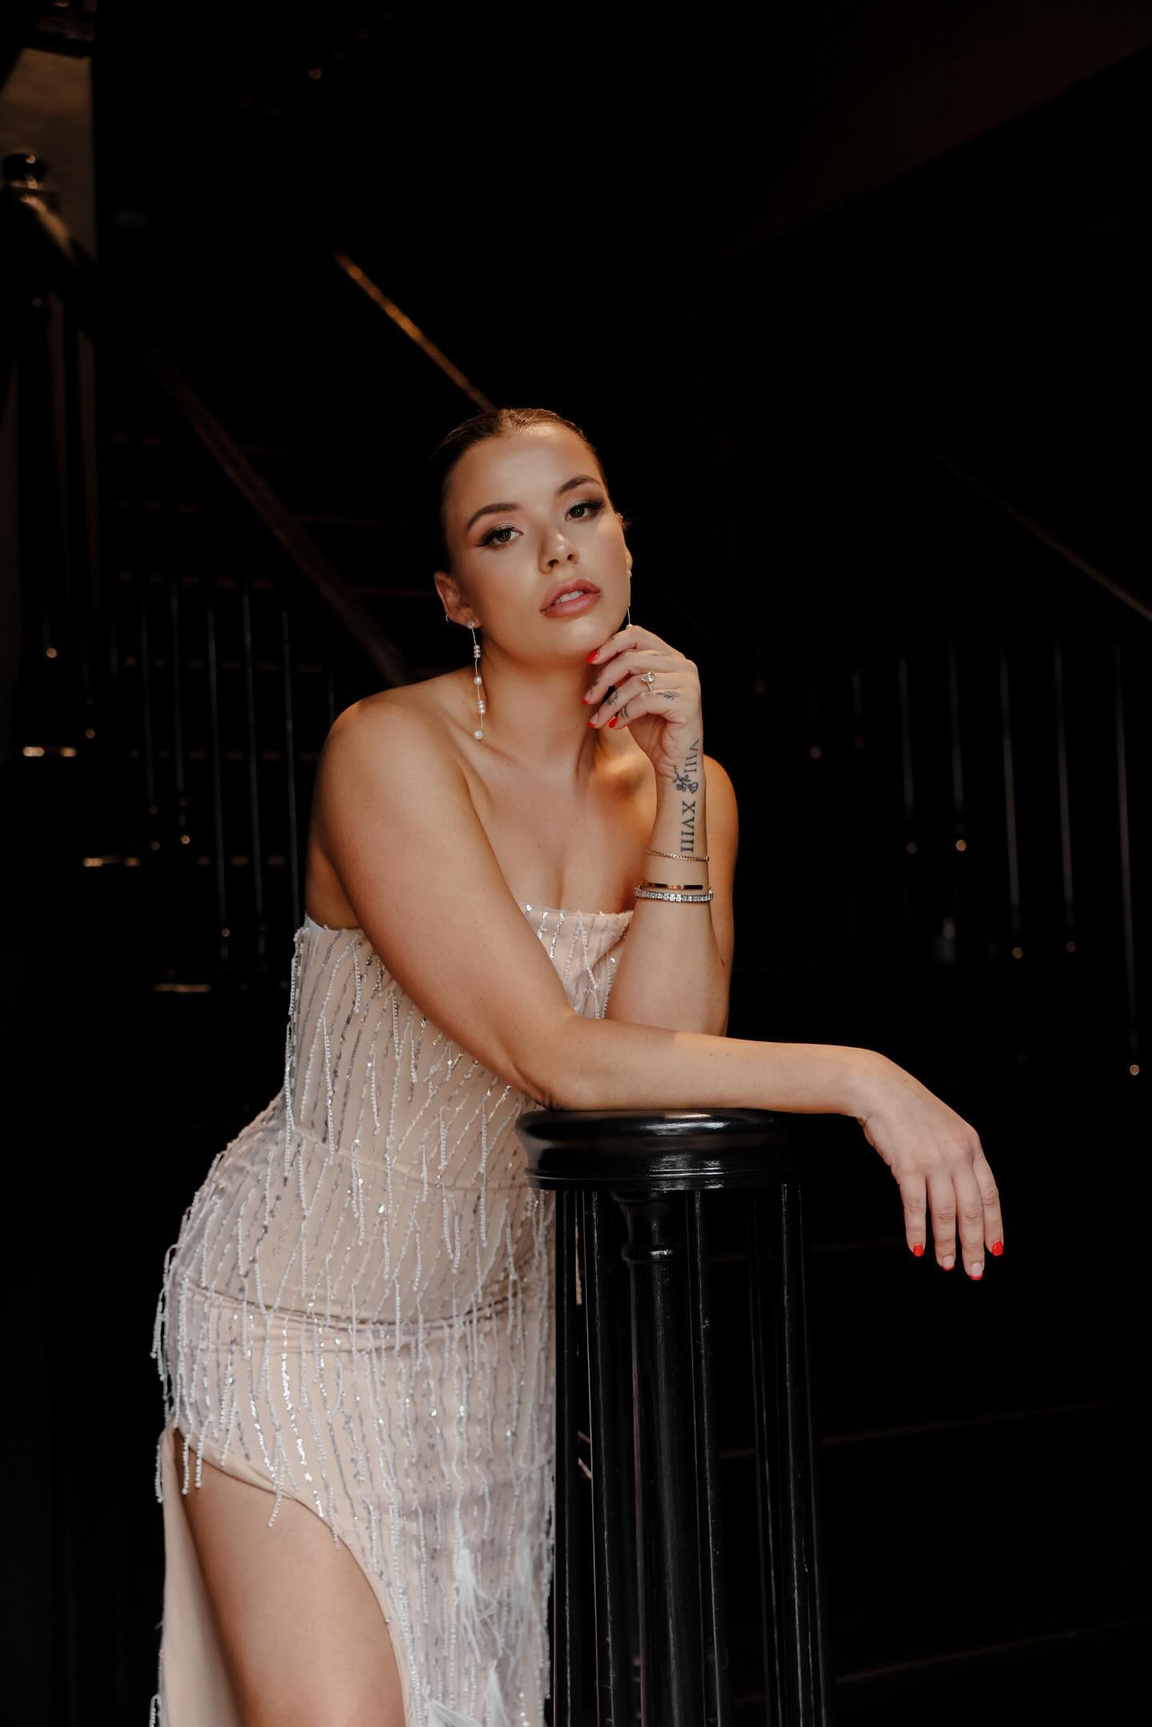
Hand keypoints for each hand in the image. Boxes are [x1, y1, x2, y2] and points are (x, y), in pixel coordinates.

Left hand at [584, 624, 701, 783]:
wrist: (673, 761)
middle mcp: (683, 665)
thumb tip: (599, 655)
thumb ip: (624, 673)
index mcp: (672, 658)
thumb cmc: (653, 729)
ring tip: (600, 718)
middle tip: (589, 698)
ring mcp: (688, 683)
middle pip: (633, 658)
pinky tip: (617, 725)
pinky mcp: (687, 702)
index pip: (638, 635)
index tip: (590, 661)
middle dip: (604, 679)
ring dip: (611, 702)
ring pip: (636, 682)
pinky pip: (645, 700)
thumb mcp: (632, 695)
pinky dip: (624, 714)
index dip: (611, 644)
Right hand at [850, 1053, 1003, 1278]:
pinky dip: (917, 1230)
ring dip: (947, 1243)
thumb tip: (959, 1194)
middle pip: (973, 1209)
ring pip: (947, 1212)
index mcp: (971, 1145)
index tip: (995, 1249)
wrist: (879, 1088)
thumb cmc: (907, 1110)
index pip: (990, 1194)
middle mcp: (958, 1154)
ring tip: (945, 1263)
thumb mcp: (945, 1129)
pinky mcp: (908, 1165)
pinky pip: (916, 1206)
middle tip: (974, 1270)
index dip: (994, 1225)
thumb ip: (956, 1157)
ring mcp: (934, 1160)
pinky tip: (917, 1247)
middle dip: (974, 1244)